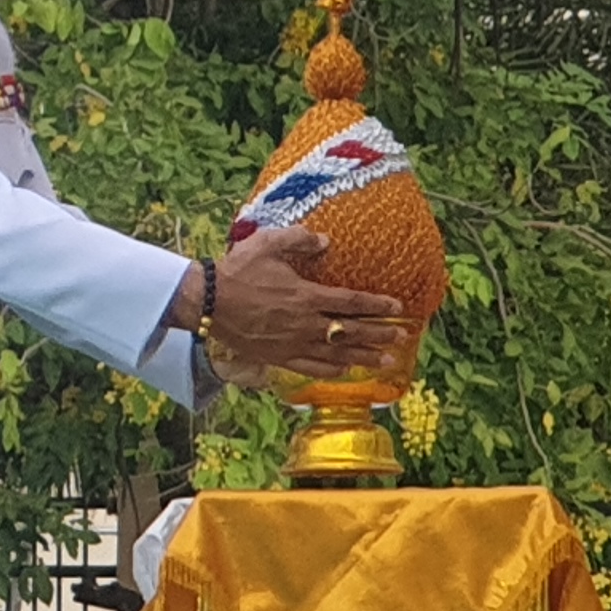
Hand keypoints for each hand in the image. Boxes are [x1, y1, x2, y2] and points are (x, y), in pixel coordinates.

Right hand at [200, 226, 409, 382]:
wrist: (208, 301)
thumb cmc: (238, 270)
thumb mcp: (268, 243)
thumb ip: (300, 239)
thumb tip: (326, 241)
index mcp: (306, 295)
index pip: (351, 302)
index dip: (377, 306)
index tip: (398, 308)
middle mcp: (305, 323)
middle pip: (351, 331)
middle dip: (380, 334)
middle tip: (402, 337)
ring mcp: (293, 343)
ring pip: (337, 354)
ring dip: (364, 357)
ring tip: (386, 362)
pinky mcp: (279, 357)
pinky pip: (312, 368)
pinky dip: (332, 371)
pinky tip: (345, 371)